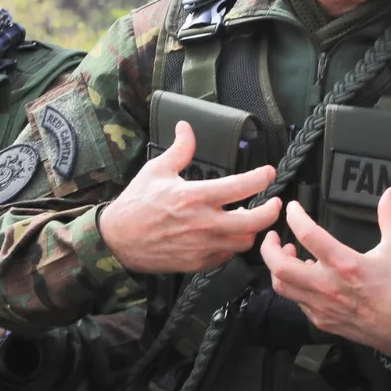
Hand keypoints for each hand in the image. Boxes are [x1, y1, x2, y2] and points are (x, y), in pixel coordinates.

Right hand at [99, 121, 281, 272]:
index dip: (261, 178)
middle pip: (253, 222)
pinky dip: (232, 246)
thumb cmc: (136, 204)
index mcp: (195, 196)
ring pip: (244, 242)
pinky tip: (229, 235)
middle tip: (275, 203)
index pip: (241, 186)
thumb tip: (186, 127)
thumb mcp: (156, 170)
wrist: (116, 241)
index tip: (269, 172)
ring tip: (250, 219)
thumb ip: (180, 150)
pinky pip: (226, 256)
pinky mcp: (197, 263)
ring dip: (252, 230)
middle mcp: (203, 223)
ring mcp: (201, 246)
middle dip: (271, 212)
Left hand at [259, 187, 390, 354]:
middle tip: (273, 235)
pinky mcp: (322, 320)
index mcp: (345, 264)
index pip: (308, 235)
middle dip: (269, 248)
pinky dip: (294, 286)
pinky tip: (305, 277)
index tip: (293, 208)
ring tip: (286, 255)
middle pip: (280, 267)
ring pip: (282, 287)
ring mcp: (322, 306)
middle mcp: (328, 286)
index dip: (295, 217)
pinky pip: (297, 301)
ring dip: (278, 268)